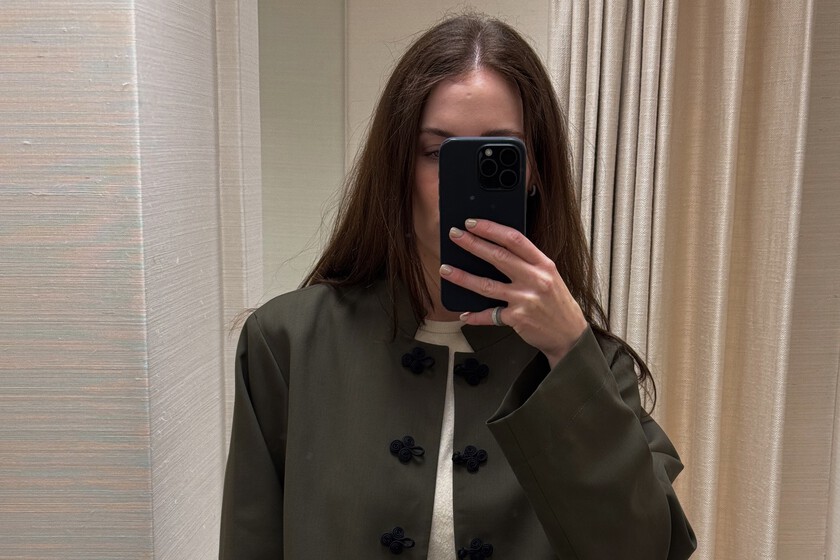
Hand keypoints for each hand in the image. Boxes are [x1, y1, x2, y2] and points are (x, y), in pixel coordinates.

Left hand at [440, 218, 587, 367]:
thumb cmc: (556, 303)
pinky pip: (490, 315)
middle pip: (498, 257)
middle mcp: (535, 279)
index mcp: (543, 264)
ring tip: (446, 270)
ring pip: (487, 285)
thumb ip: (528, 263)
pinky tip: (463, 313)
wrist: (569, 334)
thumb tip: (496, 249)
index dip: (491, 229)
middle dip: (472, 244)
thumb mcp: (549, 276)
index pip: (514, 239)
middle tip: (455, 236)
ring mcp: (525, 299)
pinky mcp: (518, 318)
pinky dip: (475, 316)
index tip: (473, 223)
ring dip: (463, 277)